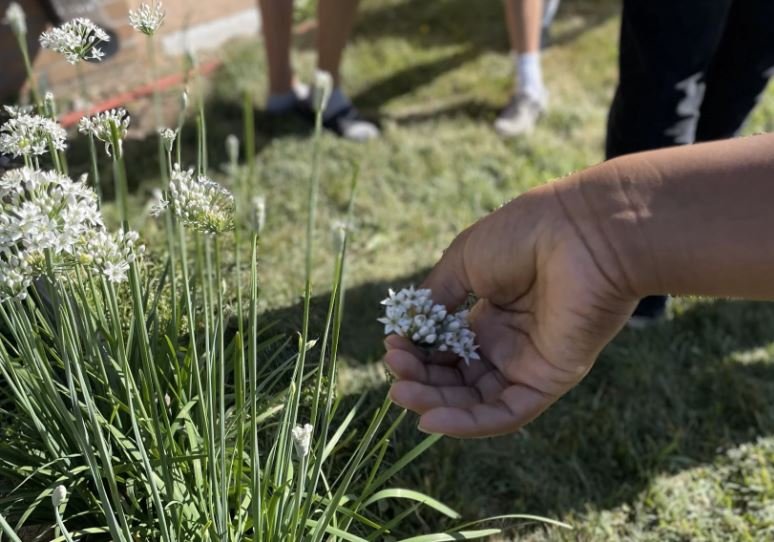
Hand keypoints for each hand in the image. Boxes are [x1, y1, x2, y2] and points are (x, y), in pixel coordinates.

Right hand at [385, 183, 637, 436]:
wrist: (580, 231)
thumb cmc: (523, 235)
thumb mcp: (465, 260)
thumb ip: (437, 296)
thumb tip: (409, 324)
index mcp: (491, 314)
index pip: (447, 349)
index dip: (418, 353)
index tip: (391, 346)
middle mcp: (508, 343)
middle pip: (457, 377)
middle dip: (421, 379)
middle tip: (393, 372)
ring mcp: (527, 363)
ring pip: (475, 399)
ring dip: (436, 402)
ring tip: (401, 394)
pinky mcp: (547, 380)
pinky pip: (505, 413)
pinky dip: (468, 423)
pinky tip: (432, 419)